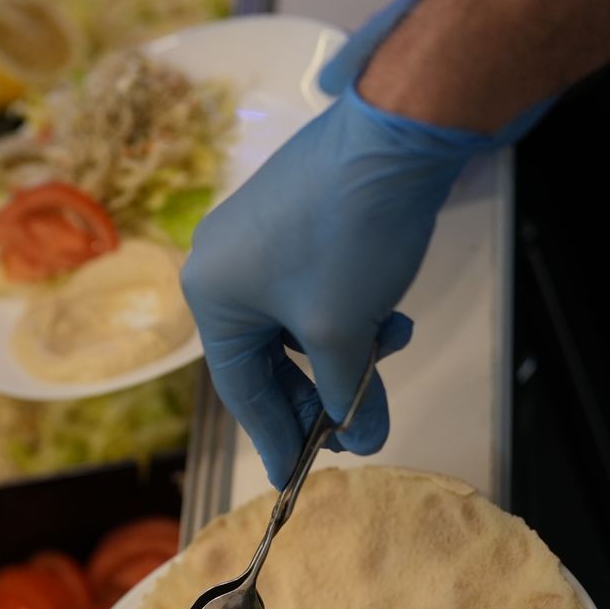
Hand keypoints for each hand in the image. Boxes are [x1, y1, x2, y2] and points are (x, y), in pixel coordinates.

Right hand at [181, 0, 528, 483]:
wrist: (397, 131)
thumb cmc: (349, 236)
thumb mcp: (342, 331)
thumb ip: (345, 394)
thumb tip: (361, 440)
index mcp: (212, 294)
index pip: (241, 388)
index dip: (275, 436)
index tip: (298, 477)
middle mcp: (223, 264)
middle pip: (271, 356)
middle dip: (321, 392)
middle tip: (357, 432)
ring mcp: (260, 235)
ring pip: (301, 321)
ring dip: (347, 347)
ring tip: (392, 351)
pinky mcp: (299, 215)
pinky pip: (316, 285)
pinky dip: (353, 309)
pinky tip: (394, 313)